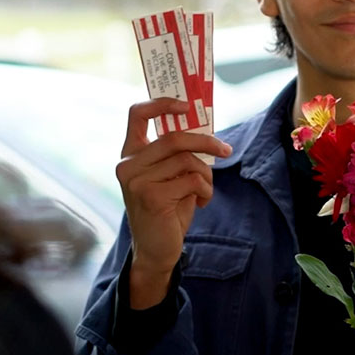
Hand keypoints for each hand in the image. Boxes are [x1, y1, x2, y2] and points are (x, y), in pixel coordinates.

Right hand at [116, 97, 231, 308]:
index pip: (137, 114)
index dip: (162, 103)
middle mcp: (128, 165)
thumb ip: (179, 155)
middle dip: (206, 142)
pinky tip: (200, 203)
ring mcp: (136, 180)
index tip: (187, 106)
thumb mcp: (171, 177)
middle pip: (174, 138)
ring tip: (204, 191)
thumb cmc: (167, 210)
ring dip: (206, 175)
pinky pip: (192, 180)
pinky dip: (205, 190)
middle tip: (226, 150)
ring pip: (187, 161)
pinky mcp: (151, 196)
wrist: (156, 250)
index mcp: (130, 154)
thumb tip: (207, 131)